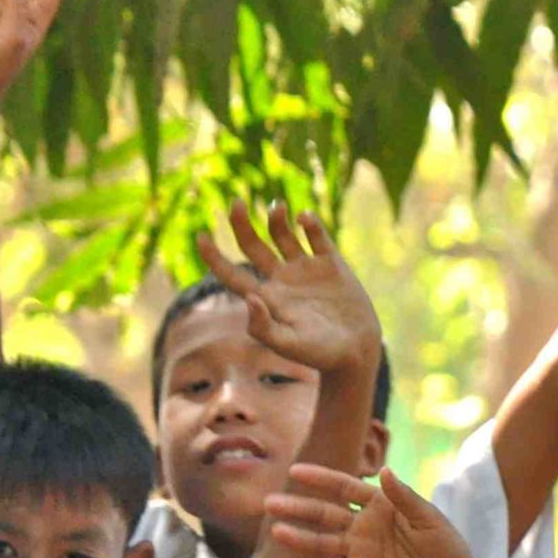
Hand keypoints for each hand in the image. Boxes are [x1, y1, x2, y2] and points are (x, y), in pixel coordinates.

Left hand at [195, 202, 381, 378]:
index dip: (213, 256)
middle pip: (253, 244)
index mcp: (265, 298)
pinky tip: (304, 218)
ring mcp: (305, 269)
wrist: (357, 352)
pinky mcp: (330, 263)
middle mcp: (281, 279)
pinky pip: (316, 235)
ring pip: (282, 234)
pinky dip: (309, 223)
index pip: (231, 273)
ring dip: (276, 218)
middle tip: (236, 203)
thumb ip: (263, 326)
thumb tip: (249, 298)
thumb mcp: (288, 344)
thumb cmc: (319, 354)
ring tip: (278, 208)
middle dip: (241, 223)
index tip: (200, 236)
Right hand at [267, 466, 481, 557]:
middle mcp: (363, 526)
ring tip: (276, 532)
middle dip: (298, 508)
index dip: (320, 479)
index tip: (295, 471)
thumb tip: (383, 470)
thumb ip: (403, 497)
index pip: (344, 488)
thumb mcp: (428, 518)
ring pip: (323, 543)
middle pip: (325, 514)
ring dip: (300, 539)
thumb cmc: (446, 546)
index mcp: (379, 505)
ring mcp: (360, 553)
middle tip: (270, 502)